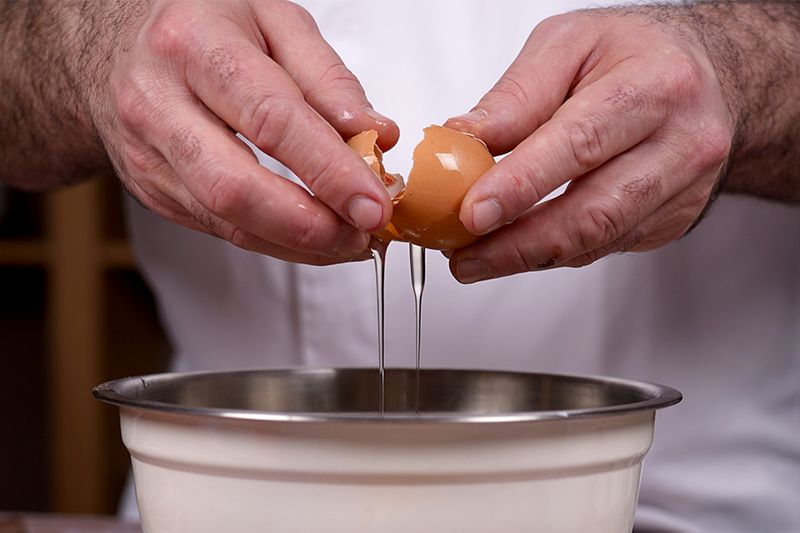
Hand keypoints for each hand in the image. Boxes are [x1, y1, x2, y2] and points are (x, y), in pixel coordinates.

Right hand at [87, 0, 397, 264]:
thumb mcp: (271, 17)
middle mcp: (159, 104)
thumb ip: (327, 77)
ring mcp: (149, 156)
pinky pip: (220, 230)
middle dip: (311, 225)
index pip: (270, 119)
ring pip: (228, 222)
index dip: (327, 170)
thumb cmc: (196, 24)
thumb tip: (373, 134)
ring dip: (299, 243)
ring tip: (349, 240)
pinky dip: (275, 240)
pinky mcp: (153, 191)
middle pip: (236, 188)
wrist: (111, 46)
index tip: (372, 202)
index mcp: (194, 45)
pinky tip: (312, 236)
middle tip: (363, 233)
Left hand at [445, 8, 733, 282]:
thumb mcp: (570, 43)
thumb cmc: (636, 53)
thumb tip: (465, 140)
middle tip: (464, 255)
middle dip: (518, 243)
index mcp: (654, 86)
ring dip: (528, 257)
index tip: (473, 212)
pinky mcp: (672, 220)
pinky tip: (518, 247)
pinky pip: (604, 246)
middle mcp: (680, 143)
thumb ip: (517, 95)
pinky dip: (554, 251)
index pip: (579, 144)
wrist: (712, 75)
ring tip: (476, 258)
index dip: (521, 185)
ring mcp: (682, 189)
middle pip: (593, 212)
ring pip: (597, 240)